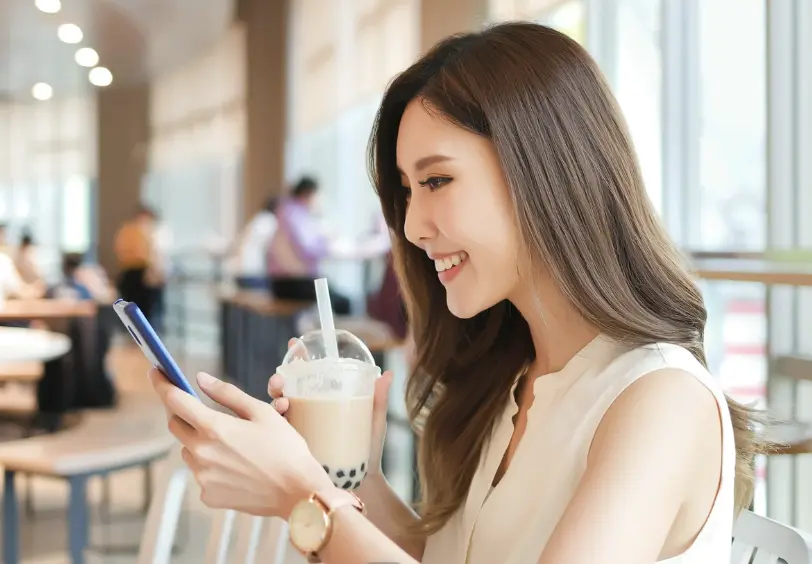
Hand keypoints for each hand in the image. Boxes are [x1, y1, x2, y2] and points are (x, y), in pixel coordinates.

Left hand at [149, 369, 333, 517]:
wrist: (297, 491)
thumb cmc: (285, 448)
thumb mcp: (261, 412)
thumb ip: (227, 394)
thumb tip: (200, 379)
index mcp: (214, 428)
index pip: (175, 400)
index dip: (163, 384)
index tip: (156, 373)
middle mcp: (201, 453)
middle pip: (176, 425)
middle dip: (182, 413)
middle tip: (200, 409)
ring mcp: (202, 477)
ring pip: (188, 451)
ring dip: (199, 442)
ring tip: (232, 445)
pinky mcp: (208, 495)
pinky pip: (201, 473)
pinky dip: (211, 466)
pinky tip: (237, 467)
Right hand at [268, 340, 393, 476]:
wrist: (364, 484)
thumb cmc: (369, 448)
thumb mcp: (374, 420)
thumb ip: (379, 399)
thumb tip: (387, 374)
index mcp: (323, 400)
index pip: (307, 374)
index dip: (298, 358)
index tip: (294, 345)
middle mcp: (307, 411)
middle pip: (286, 388)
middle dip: (278, 380)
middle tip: (280, 382)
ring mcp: (298, 429)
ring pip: (277, 407)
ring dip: (274, 400)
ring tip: (283, 403)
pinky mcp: (293, 447)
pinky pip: (276, 433)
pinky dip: (272, 424)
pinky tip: (278, 420)